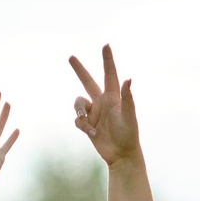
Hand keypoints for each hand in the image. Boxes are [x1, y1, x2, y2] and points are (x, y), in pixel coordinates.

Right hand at [69, 45, 140, 165]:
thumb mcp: (129, 116)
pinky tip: (93, 134)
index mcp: (114, 97)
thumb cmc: (129, 135)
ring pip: (78, 103)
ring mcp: (94, 113)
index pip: (109, 74)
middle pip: (87, 81)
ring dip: (79, 111)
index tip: (106, 45)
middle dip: (79, 69)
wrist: (121, 155)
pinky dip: (83, 126)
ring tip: (88, 126)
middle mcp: (102, 102)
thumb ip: (128, 98)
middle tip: (71, 57)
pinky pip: (78, 120)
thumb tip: (129, 79)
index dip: (107, 59)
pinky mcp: (88, 124)